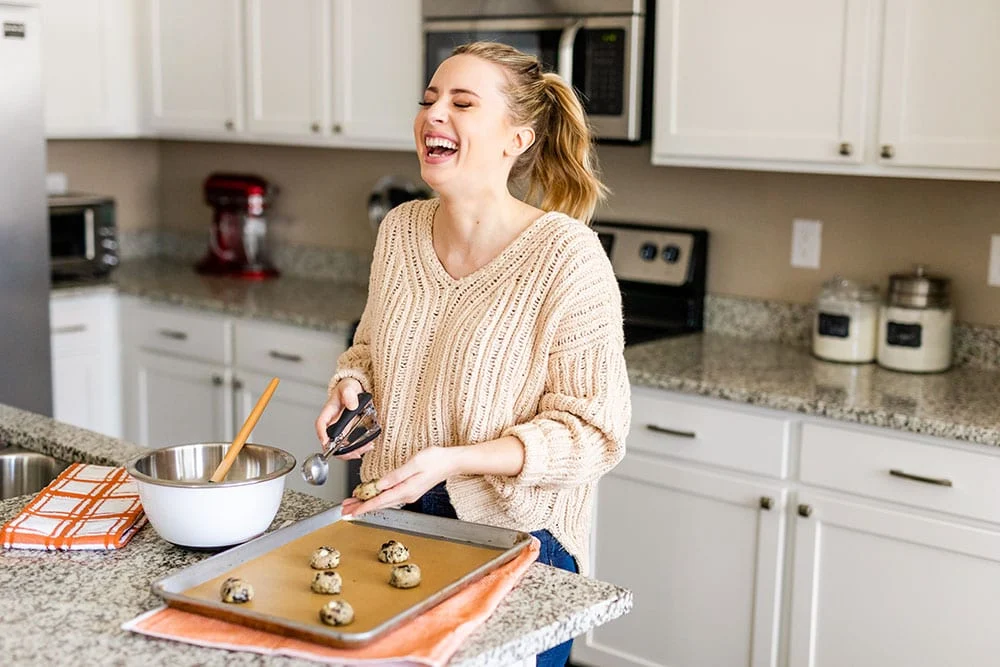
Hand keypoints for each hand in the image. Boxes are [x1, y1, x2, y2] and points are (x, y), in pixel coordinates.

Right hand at [313, 378, 370, 459]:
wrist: (354, 389)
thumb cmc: (348, 387)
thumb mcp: (349, 386)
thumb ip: (349, 393)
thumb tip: (352, 404)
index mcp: (329, 410)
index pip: (321, 423)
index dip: (322, 434)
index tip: (326, 442)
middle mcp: (332, 421)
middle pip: (329, 441)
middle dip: (341, 450)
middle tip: (354, 452)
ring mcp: (339, 428)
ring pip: (339, 446)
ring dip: (350, 451)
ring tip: (365, 448)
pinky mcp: (346, 431)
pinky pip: (348, 444)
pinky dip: (356, 448)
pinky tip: (366, 446)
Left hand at [341, 446, 457, 517]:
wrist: (451, 462)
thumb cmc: (436, 460)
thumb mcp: (415, 463)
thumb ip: (396, 475)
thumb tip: (380, 485)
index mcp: (406, 490)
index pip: (380, 501)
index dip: (363, 506)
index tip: (351, 511)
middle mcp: (406, 495)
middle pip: (379, 504)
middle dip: (361, 507)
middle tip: (345, 509)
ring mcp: (408, 494)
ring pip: (383, 502)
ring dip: (367, 503)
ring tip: (353, 503)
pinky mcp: (410, 491)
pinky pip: (389, 498)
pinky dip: (377, 499)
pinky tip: (372, 496)